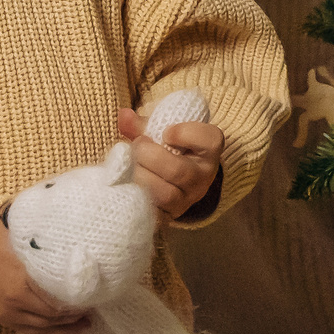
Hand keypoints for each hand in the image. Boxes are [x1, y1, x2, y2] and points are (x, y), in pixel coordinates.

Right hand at [0, 209, 90, 333]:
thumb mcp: (18, 226)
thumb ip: (43, 229)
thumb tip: (71, 223)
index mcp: (23, 272)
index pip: (60, 290)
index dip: (80, 292)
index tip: (95, 287)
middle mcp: (17, 296)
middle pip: (56, 311)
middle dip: (77, 309)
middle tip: (94, 302)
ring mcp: (8, 310)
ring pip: (47, 325)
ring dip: (69, 323)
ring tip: (86, 318)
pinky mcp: (2, 318)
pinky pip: (33, 332)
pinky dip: (53, 332)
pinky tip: (69, 328)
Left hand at [116, 106, 221, 222]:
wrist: (171, 182)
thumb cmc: (167, 150)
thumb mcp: (161, 132)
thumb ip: (142, 124)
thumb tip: (123, 116)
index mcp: (207, 151)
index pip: (210, 140)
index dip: (185, 133)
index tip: (166, 132)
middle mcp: (202, 178)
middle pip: (178, 170)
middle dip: (149, 155)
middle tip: (137, 146)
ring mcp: (186, 200)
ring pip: (165, 194)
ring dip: (140, 176)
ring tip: (130, 166)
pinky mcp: (169, 217)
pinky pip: (153, 213)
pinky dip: (136, 198)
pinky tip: (126, 184)